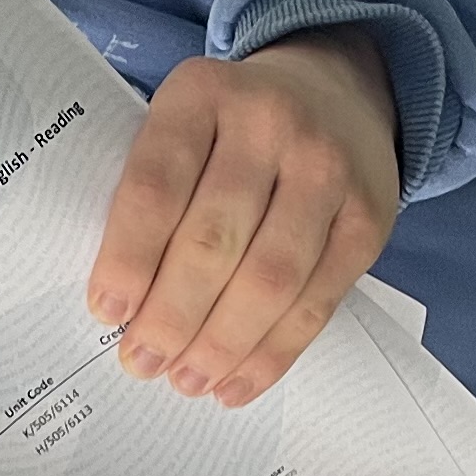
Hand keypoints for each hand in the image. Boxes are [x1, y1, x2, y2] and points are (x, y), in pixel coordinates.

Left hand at [89, 32, 401, 406]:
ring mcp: (327, 170)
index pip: (156, 186)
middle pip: (214, 240)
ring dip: (220, 344)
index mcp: (203, 93)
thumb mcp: (185, 122)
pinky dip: (272, 353)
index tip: (106, 313)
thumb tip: (119, 306)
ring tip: (185, 380)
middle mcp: (270, 123)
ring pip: (269, 279)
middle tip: (141, 362)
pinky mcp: (368, 219)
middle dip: (171, 316)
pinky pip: (317, 301)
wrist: (335, 92)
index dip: (128, 259)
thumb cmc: (232, 127)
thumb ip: (154, 188)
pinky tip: (236, 383)